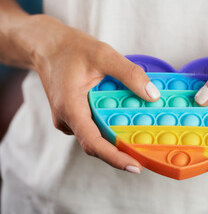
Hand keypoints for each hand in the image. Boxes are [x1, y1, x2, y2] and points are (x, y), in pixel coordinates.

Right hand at [25, 15, 159, 172]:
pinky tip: (126, 118)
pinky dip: (110, 125)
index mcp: (70, 108)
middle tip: (147, 153)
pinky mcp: (73, 116)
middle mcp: (66, 119)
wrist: (47, 46)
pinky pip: (93, 126)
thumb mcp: (104, 54)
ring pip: (96, 135)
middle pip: (97, 144)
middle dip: (122, 151)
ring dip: (117, 137)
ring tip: (142, 136)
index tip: (135, 167)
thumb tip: (153, 96)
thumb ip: (129, 74)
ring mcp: (68, 119)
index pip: (93, 143)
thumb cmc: (71, 49)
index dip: (115, 158)